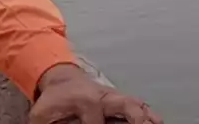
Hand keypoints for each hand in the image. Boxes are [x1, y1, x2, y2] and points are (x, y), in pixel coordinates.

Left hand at [30, 64, 162, 123]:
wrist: (62, 80)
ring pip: (136, 105)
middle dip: (135, 118)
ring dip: (148, 117)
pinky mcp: (121, 101)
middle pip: (125, 104)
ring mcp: (115, 98)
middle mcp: (105, 96)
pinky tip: (157, 122)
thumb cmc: (53, 101)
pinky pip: (140, 106)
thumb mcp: (40, 115)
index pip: (95, 122)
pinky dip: (150, 115)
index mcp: (85, 100)